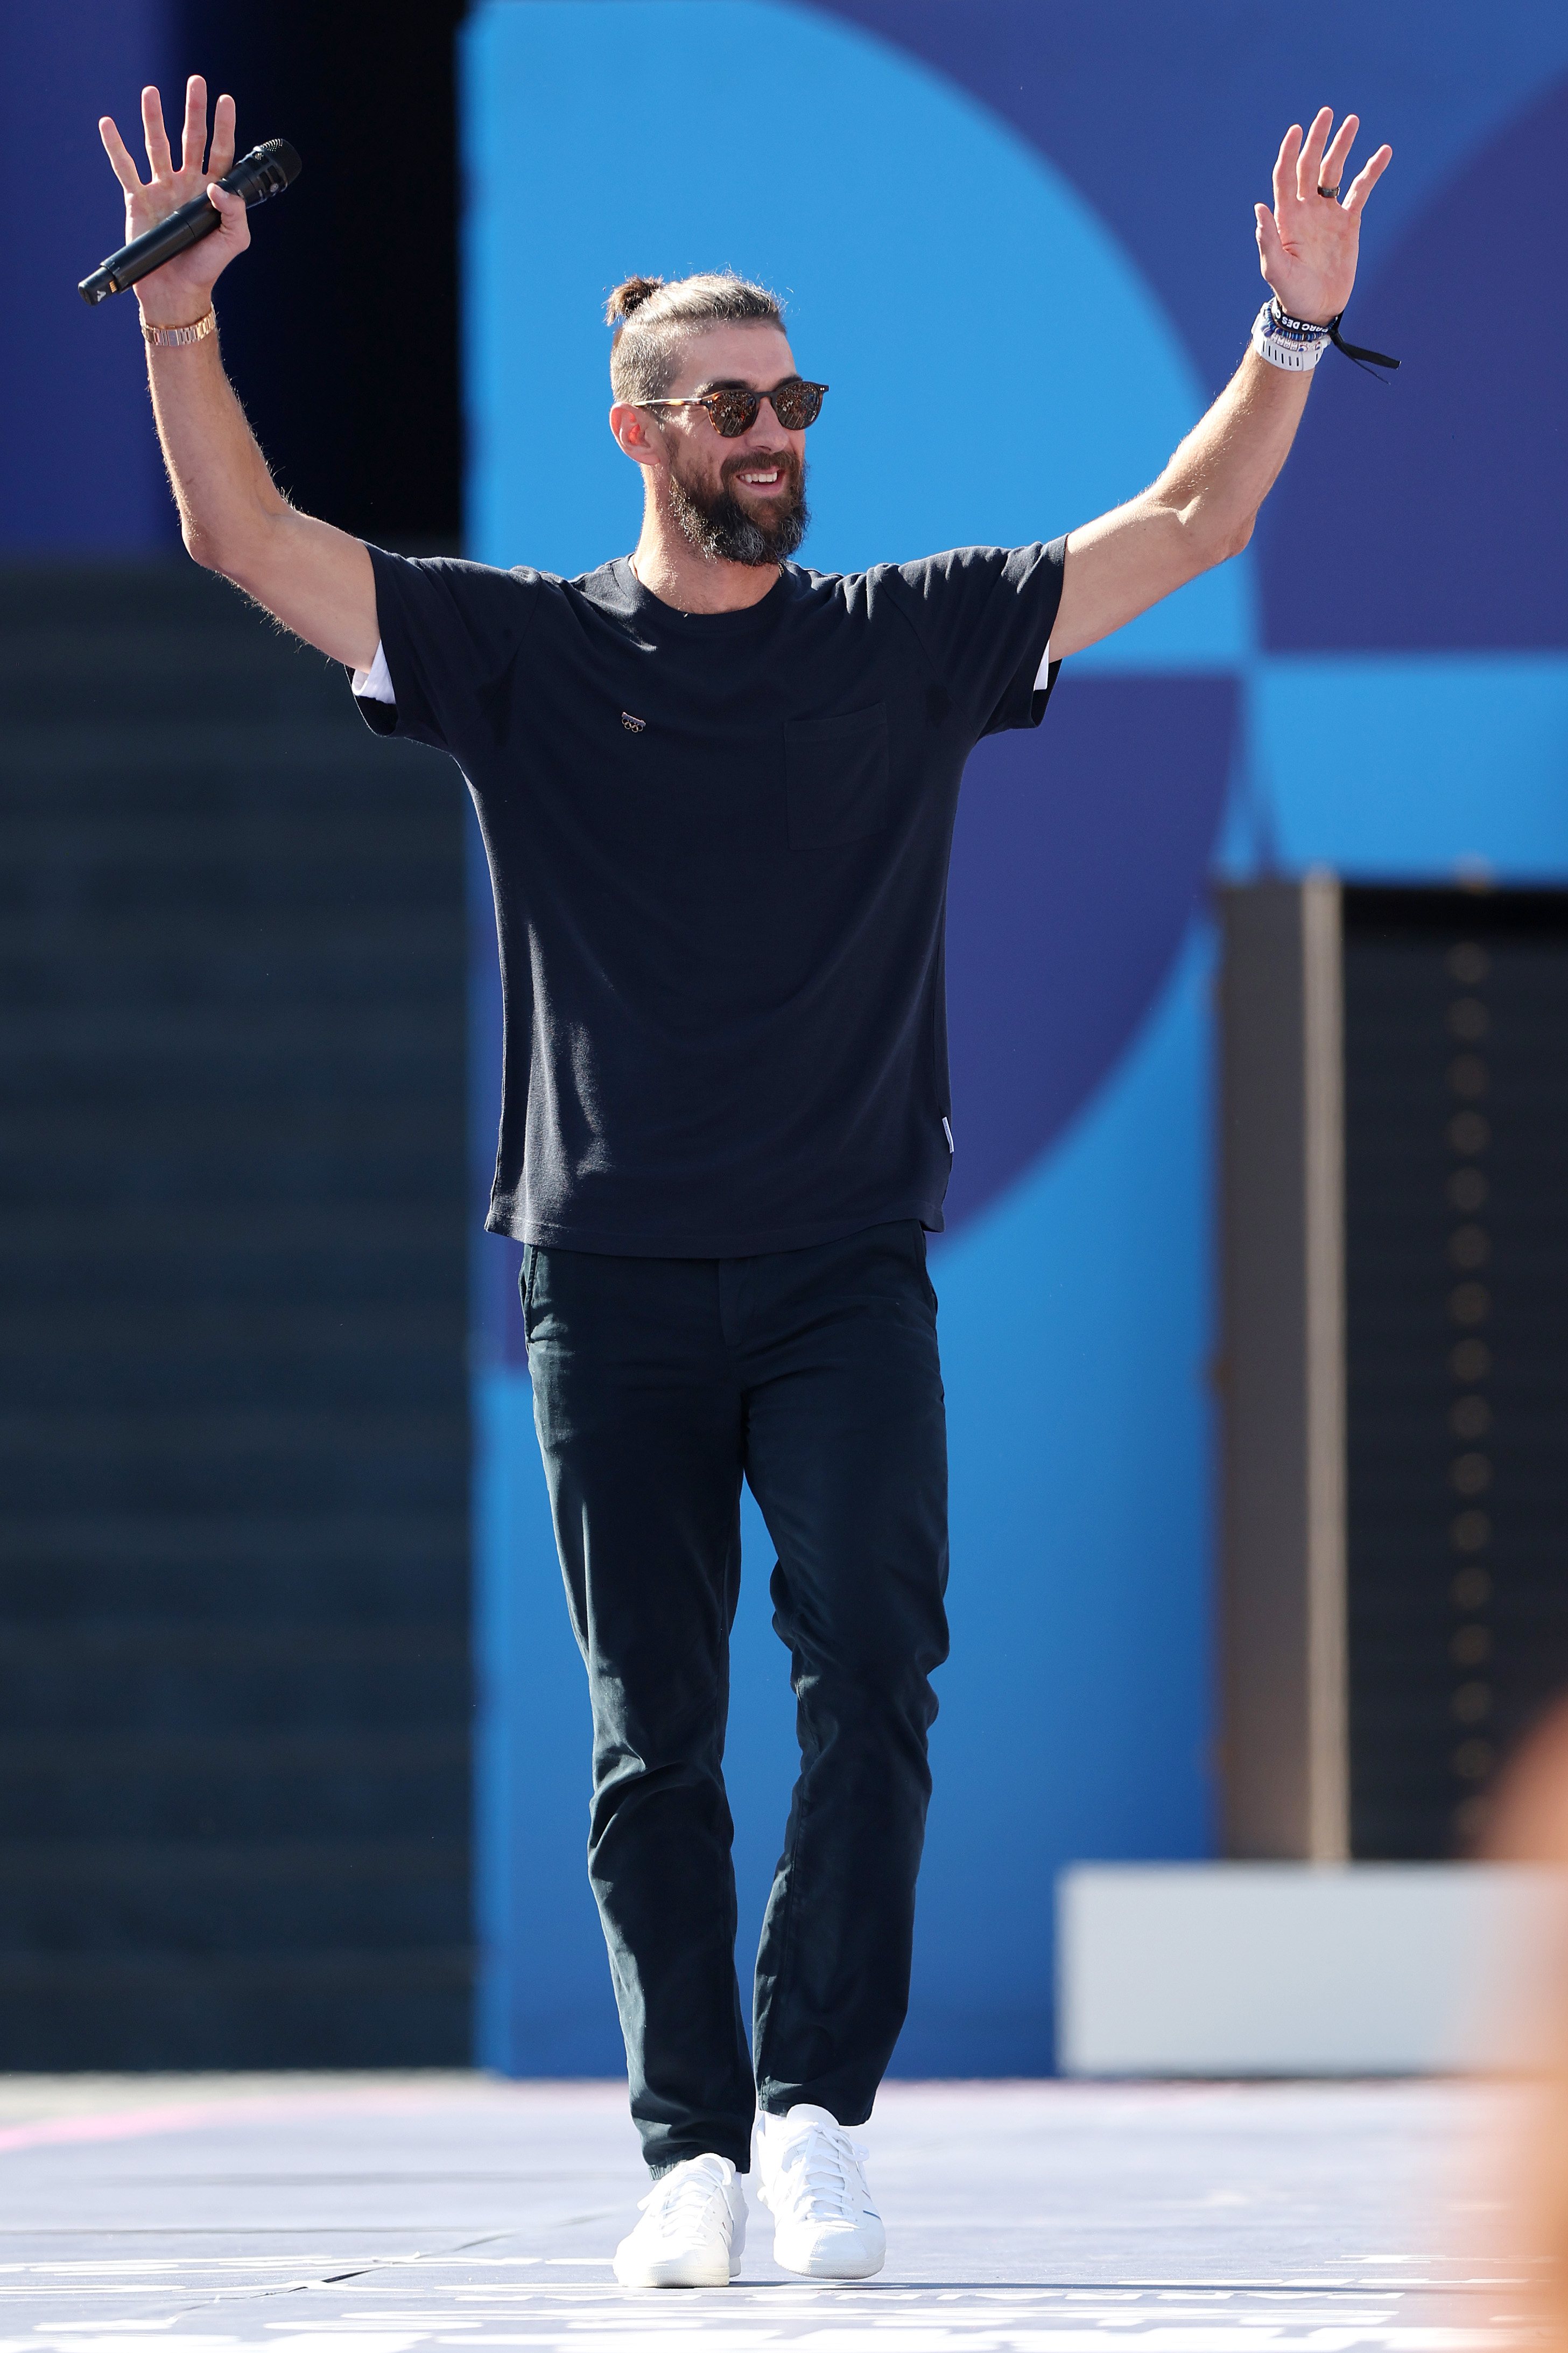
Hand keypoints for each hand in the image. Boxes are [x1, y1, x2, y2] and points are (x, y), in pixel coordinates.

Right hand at [99, 76, 249, 327]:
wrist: (177, 291)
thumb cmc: (207, 268)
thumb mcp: (234, 242)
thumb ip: (236, 212)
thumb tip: (219, 187)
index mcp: (211, 191)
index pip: (220, 151)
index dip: (223, 126)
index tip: (226, 100)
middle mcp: (186, 184)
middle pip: (190, 138)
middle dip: (193, 110)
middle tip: (196, 81)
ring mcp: (161, 189)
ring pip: (157, 145)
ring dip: (153, 118)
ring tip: (151, 92)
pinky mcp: (138, 199)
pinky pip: (124, 168)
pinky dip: (115, 146)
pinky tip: (108, 124)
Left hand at [1255, 107, 1390, 325]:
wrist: (1315, 311)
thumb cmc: (1291, 294)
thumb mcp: (1275, 271)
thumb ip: (1268, 240)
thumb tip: (1258, 207)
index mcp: (1286, 217)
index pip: (1286, 176)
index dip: (1290, 152)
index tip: (1297, 129)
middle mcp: (1306, 209)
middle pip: (1311, 166)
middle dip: (1318, 140)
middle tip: (1327, 113)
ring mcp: (1328, 214)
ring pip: (1335, 172)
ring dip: (1342, 146)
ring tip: (1353, 121)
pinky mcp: (1348, 222)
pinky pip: (1361, 190)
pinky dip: (1372, 172)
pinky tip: (1383, 153)